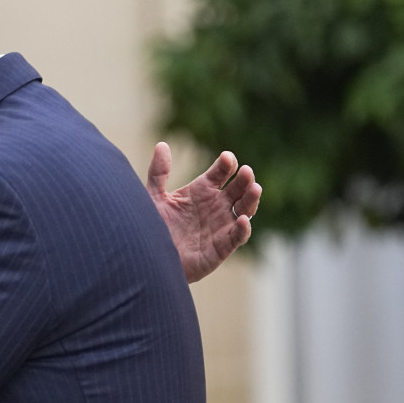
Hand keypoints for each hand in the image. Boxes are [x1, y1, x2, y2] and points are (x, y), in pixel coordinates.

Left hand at [147, 142, 261, 282]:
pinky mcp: (222, 247)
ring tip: (254, 188)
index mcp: (202, 191)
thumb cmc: (152, 226)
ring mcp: (221, 225)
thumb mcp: (154, 197)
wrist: (149, 257)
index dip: (226, 164)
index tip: (227, 158)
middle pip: (237, 189)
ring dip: (251, 199)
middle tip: (246, 171)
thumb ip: (158, 173)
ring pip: (244, 209)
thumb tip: (161, 145)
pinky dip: (243, 229)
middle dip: (244, 179)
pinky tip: (242, 219)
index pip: (221, 172)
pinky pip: (237, 236)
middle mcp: (216, 206)